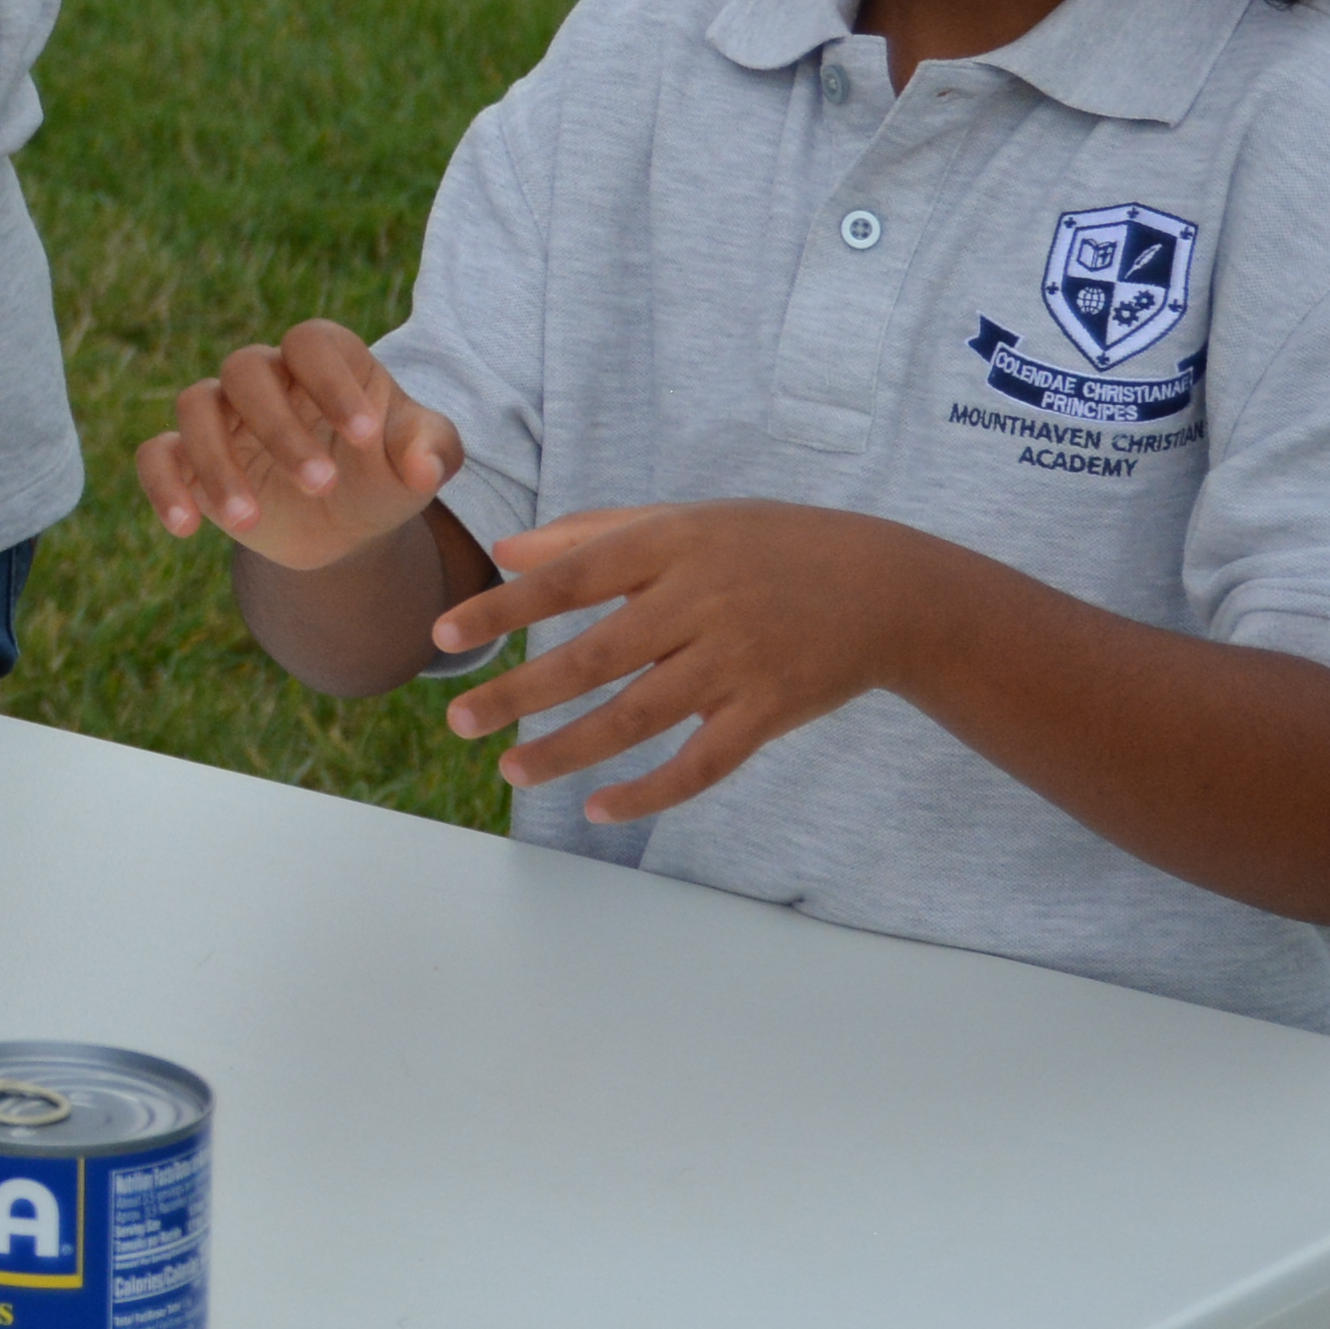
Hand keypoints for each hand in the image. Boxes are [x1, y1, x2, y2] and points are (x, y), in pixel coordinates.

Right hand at [134, 321, 462, 576]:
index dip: (333, 383)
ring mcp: (223, 415)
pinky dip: (163, 485)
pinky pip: (157, 454)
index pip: (311, 342)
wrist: (347, 527)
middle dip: (280, 428)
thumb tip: (422, 467)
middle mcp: (266, 376)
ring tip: (248, 521)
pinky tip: (185, 528)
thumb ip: (434, 451)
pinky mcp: (191, 458)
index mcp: (324, 360)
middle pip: (246, 369)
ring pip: (194, 406)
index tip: (364, 439)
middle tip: (322, 486)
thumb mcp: (423, 463)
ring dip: (216, 462)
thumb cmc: (386, 474)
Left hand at [432, 501, 946, 825]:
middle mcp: (700, 602)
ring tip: (511, 770)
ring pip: (636, 718)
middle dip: (519, 693)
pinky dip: (648, 792)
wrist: (887, 588)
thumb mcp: (686, 519)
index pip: (570, 579)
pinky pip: (700, 765)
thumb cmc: (770, 546)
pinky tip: (598, 809)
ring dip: (568, 749)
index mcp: (672, 545)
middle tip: (459, 721)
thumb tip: (506, 552)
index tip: (442, 636)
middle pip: (593, 657)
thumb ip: (591, 533)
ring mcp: (736, 662)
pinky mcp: (768, 712)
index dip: (503, 608)